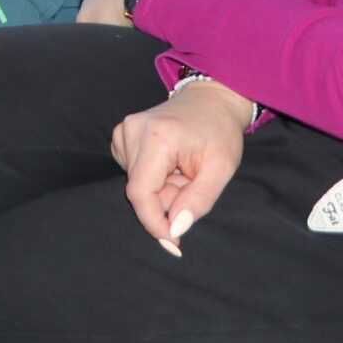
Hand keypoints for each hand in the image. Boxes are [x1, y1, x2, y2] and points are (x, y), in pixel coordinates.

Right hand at [113, 79, 251, 255]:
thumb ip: (198, 200)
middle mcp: (132, 130)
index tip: (173, 242)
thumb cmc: (219, 133)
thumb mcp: (221, 168)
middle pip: (140, 190)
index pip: (141, 193)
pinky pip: (133, 172)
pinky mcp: (121, 134)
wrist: (210, 100)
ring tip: (182, 169)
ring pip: (137, 183)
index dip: (154, 223)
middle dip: (167, 199)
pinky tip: (169, 163)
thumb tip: (175, 228)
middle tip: (192, 183)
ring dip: (162, 188)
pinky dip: (153, 177)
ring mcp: (123, 130)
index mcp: (157, 137)